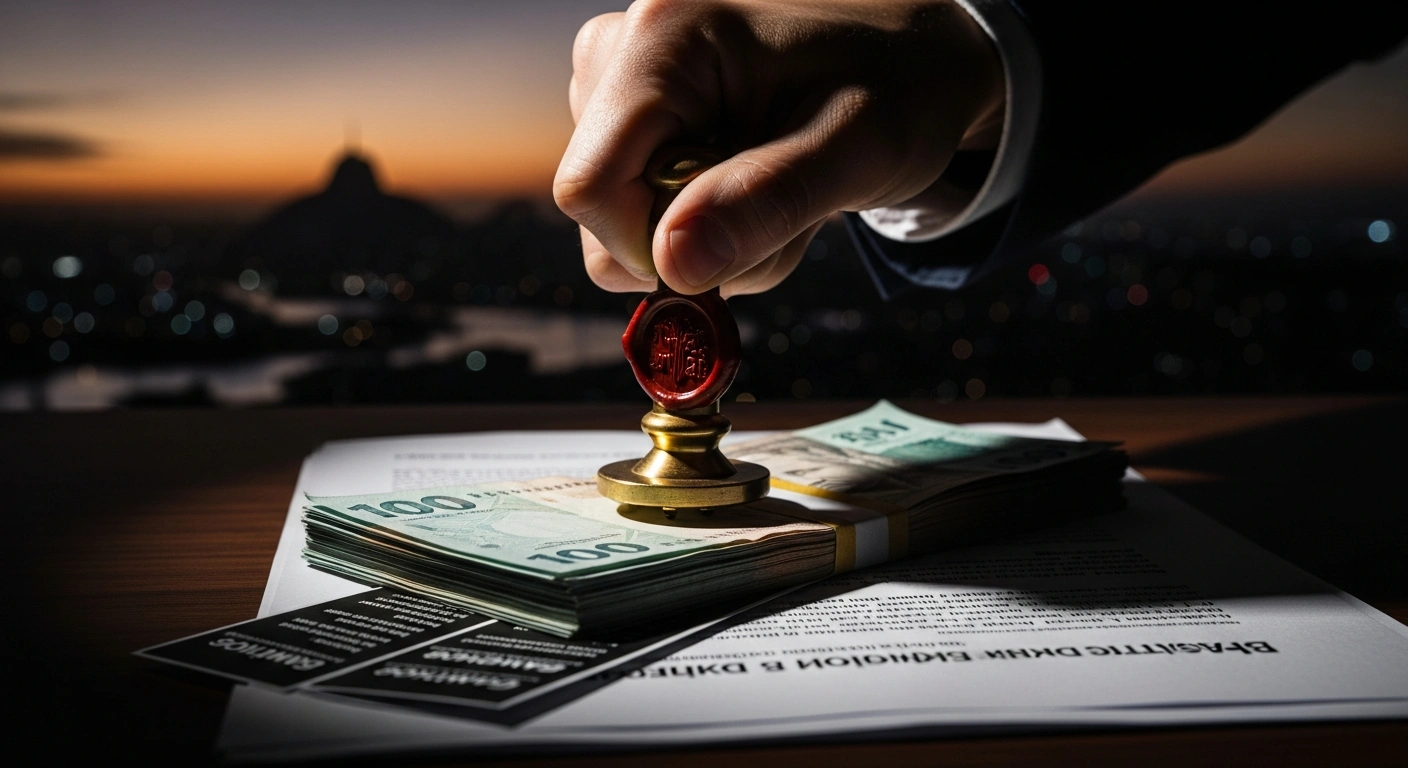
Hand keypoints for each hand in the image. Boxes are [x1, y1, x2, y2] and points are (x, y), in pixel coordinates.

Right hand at [555, 0, 1003, 296]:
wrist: (922, 54)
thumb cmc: (905, 85)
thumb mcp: (859, 149)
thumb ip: (766, 202)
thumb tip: (671, 264)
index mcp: (668, 39)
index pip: (590, 187)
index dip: (650, 248)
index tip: (733, 253)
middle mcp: (628, 45)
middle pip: (599, 202)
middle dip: (689, 237)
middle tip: (783, 209)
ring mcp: (629, 74)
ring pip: (621, 206)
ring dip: (705, 230)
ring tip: (783, 185)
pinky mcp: (643, 103)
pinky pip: (640, 193)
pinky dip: (703, 213)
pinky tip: (759, 175)